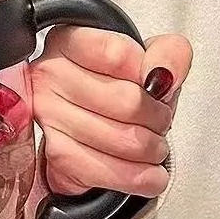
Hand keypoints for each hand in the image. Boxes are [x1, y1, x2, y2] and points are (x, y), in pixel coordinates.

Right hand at [31, 28, 192, 198]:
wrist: (93, 134)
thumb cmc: (119, 90)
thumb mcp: (152, 60)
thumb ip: (169, 54)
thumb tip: (163, 76)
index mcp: (69, 41)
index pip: (118, 54)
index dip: (149, 73)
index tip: (153, 84)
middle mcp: (50, 75)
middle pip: (127, 101)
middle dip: (158, 117)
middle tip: (158, 120)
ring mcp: (49, 116)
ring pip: (126, 139)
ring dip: (153, 148)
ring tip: (152, 144)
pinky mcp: (57, 155)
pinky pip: (113, 171)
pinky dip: (143, 177)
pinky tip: (148, 170)